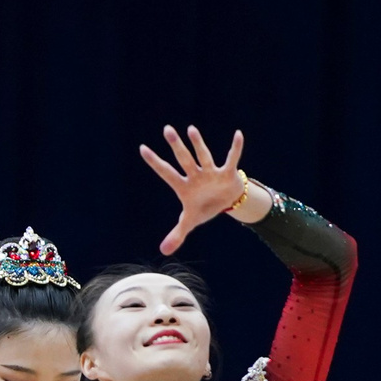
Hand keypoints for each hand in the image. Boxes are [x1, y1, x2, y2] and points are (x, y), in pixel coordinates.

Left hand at [139, 124, 258, 255]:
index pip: (166, 172)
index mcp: (183, 186)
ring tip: (190, 129)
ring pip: (203, 156)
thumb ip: (177, 234)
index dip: (154, 162)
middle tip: (167, 129)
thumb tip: (164, 251)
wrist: (226, 203)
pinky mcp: (226, 173)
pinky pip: (231, 159)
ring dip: (198, 143)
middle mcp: (195, 175)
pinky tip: (238, 134)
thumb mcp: (190, 222)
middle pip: (183, 159)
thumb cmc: (204, 208)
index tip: (142, 148)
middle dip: (176, 146)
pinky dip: (236, 148)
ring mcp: (210, 172)